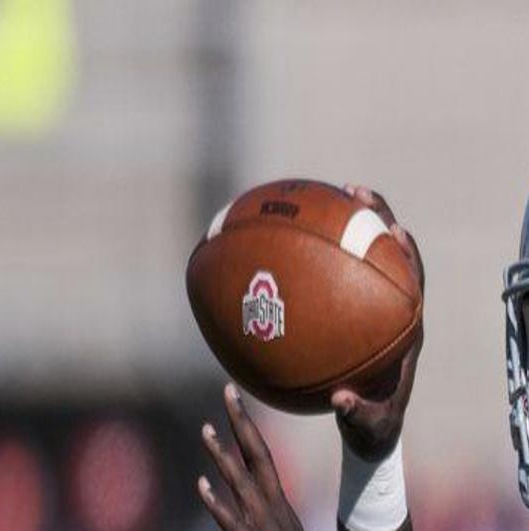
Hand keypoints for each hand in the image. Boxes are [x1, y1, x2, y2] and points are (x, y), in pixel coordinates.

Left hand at [198, 383, 303, 530]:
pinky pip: (230, 521)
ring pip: (239, 481)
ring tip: (205, 429)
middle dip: (241, 423)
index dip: (247, 424)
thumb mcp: (283, 526)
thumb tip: (253, 484)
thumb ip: (268, 505)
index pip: (260, 452)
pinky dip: (216, 502)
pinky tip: (202, 485)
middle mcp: (269, 503)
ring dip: (222, 454)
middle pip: (255, 455)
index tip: (234, 397)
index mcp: (277, 498)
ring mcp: (257, 522)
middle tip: (228, 393)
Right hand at [331, 185, 424, 461]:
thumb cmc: (373, 421)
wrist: (372, 424)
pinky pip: (330, 275)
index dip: (407, 253)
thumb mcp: (367, 423)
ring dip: (346, 225)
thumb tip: (339, 399)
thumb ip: (356, 414)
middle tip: (352, 190)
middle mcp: (390, 310)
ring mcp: (368, 307)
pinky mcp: (348, 312)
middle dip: (375, 216)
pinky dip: (314, 256)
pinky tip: (288, 245)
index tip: (394, 227)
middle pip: (389, 252)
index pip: (413, 279)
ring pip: (361, 255)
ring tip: (325, 197)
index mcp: (405, 329)